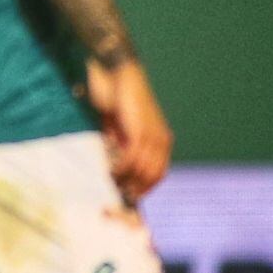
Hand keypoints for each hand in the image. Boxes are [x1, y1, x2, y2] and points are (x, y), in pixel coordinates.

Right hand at [88, 60, 171, 201]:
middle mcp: (161, 140)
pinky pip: (132, 159)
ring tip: (111, 183)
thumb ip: (121, 145)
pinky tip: (110, 171)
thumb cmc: (118, 99)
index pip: (159, 173)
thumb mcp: (120, 128)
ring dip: (126, 180)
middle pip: (153, 176)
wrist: (120, 76)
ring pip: (143, 170)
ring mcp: (153, 136)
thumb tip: (115, 165)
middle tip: (119, 196)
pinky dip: (120, 169)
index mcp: (160, 140)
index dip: (146, 188)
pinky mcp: (140, 132)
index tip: (130, 196)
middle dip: (136, 189)